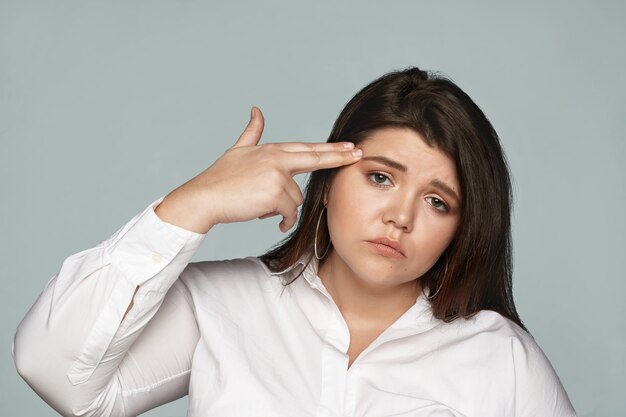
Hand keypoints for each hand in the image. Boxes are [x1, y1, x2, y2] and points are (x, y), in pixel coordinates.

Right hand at [155, 107, 362, 233]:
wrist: (204, 198)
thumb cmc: (220, 178)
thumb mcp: (238, 150)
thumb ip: (252, 132)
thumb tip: (257, 110)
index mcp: (271, 150)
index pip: (307, 148)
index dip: (330, 149)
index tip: (350, 146)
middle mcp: (276, 159)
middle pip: (315, 158)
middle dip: (339, 156)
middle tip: (359, 154)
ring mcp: (277, 175)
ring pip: (297, 198)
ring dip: (284, 208)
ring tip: (262, 206)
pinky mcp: (275, 194)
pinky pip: (289, 213)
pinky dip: (282, 219)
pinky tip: (269, 218)